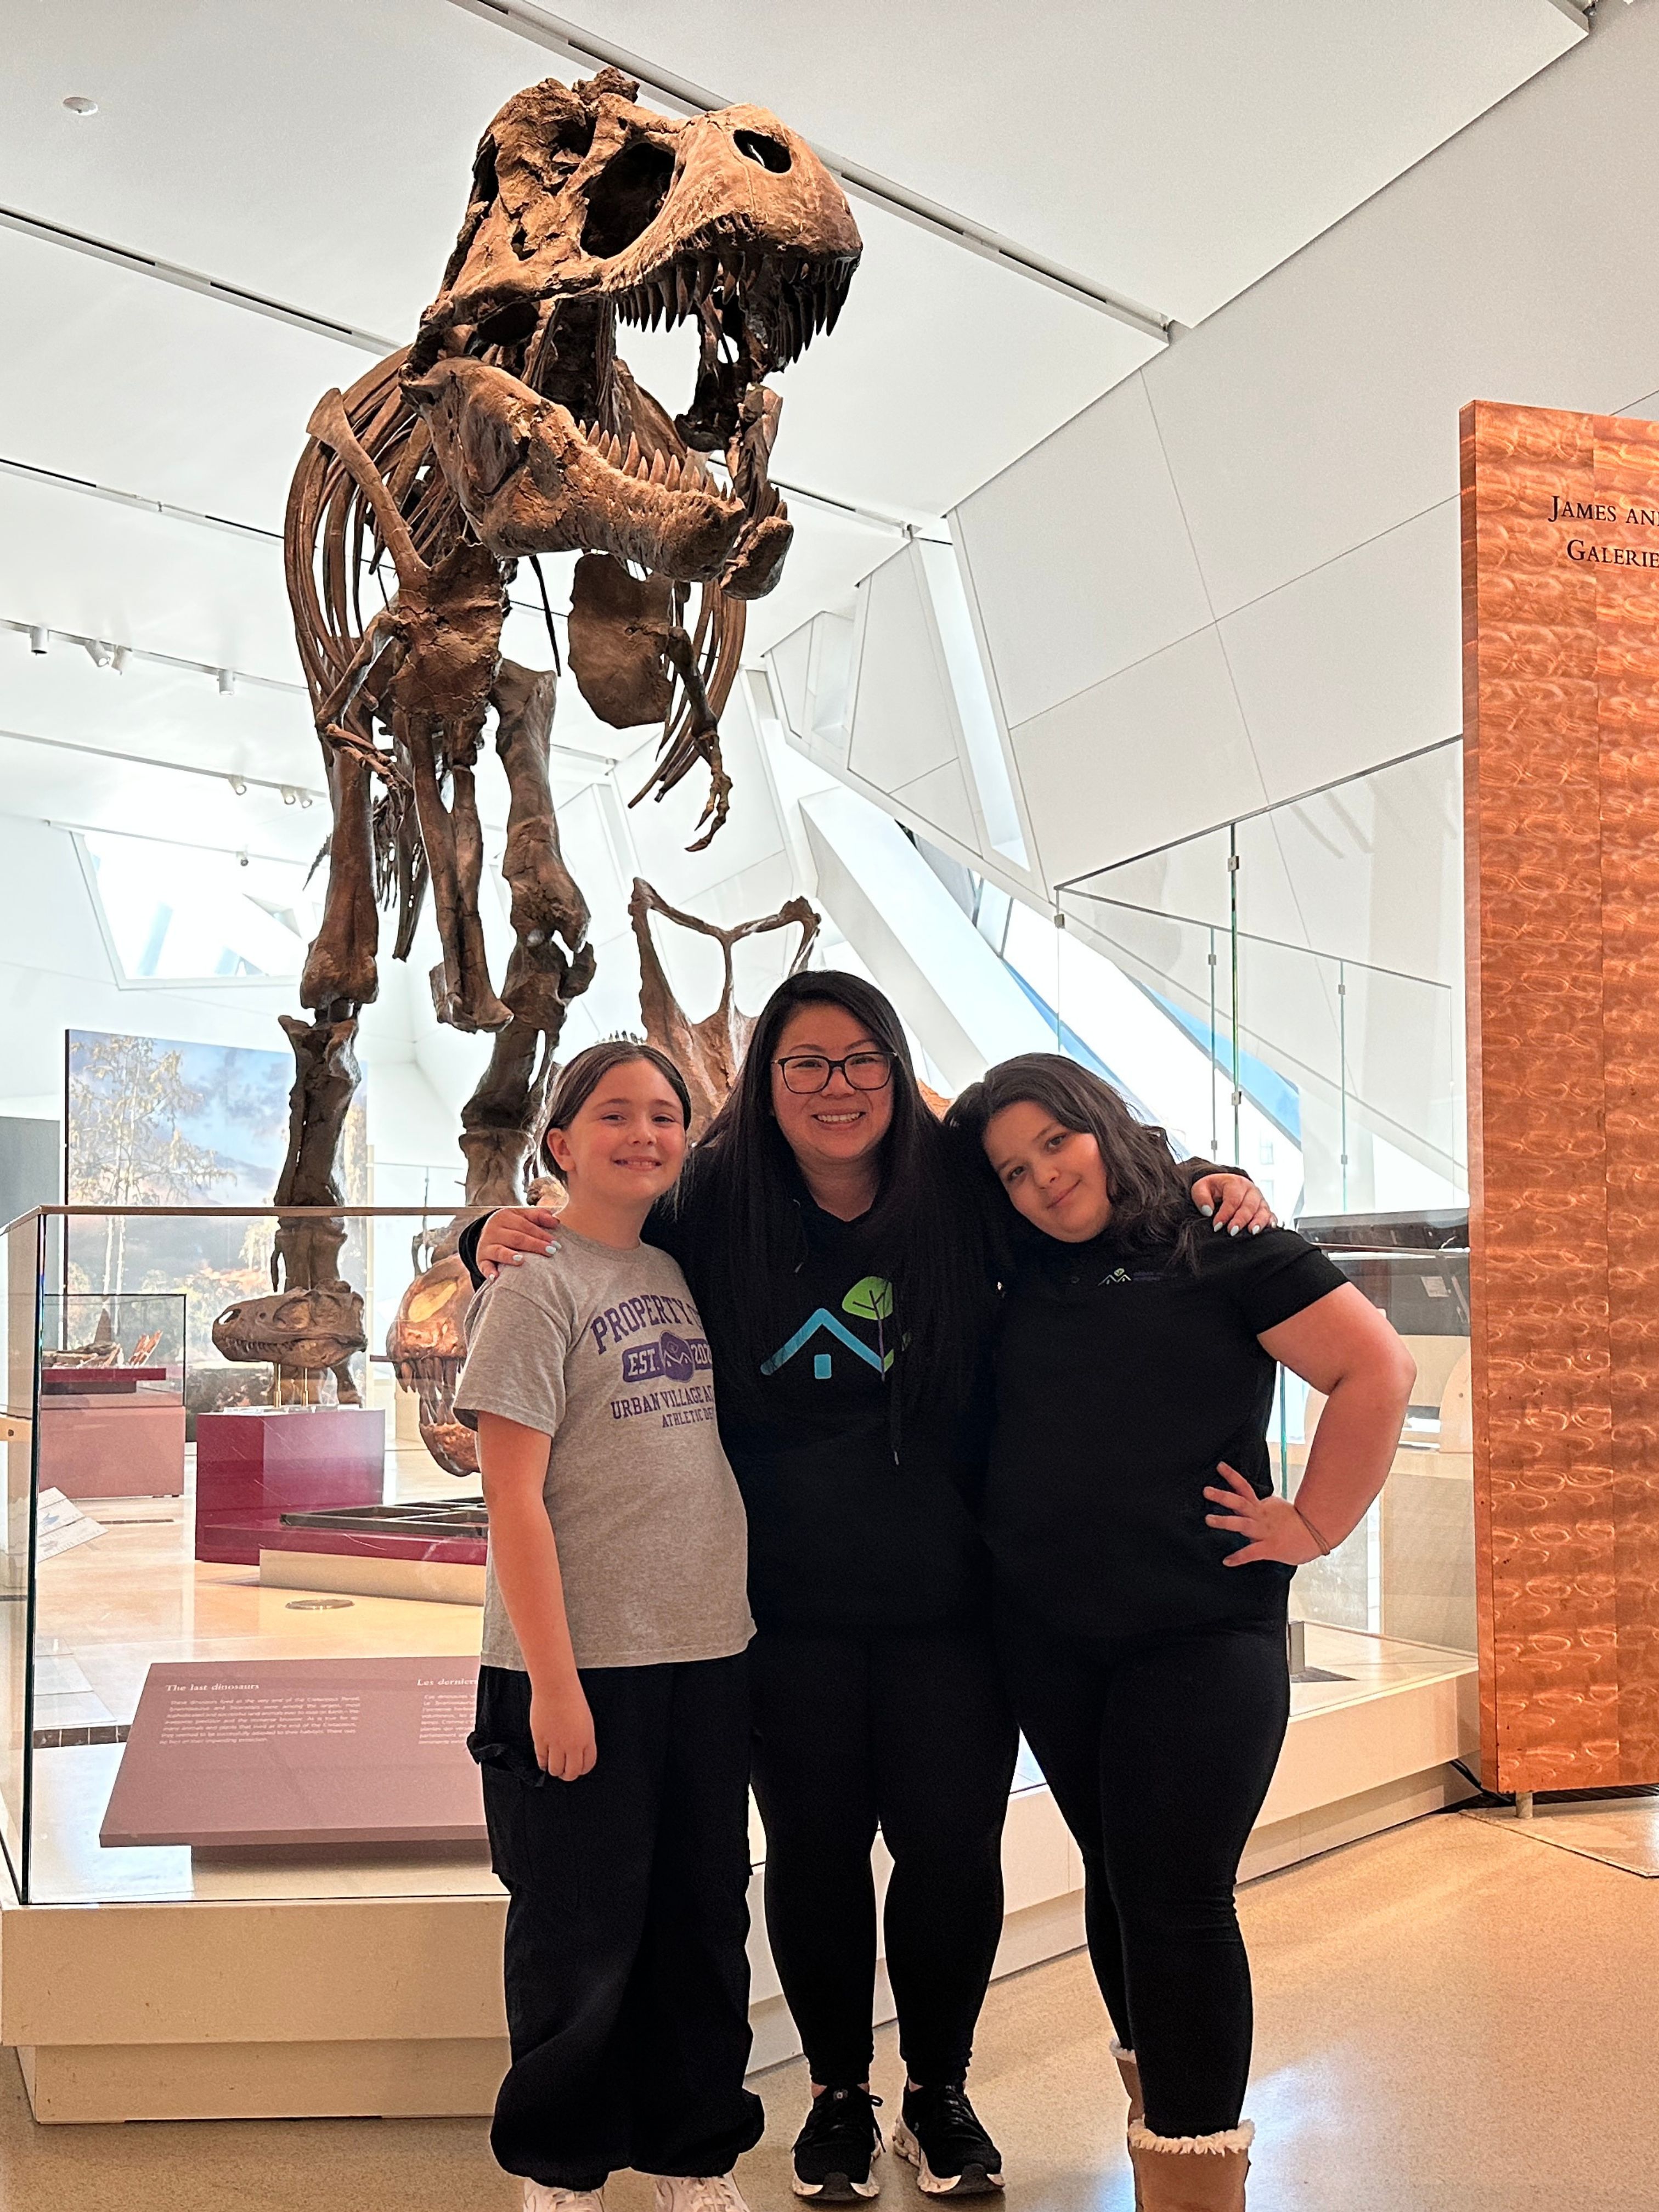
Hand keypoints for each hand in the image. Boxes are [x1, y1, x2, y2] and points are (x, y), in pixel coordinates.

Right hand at [477, 1207, 561, 1278]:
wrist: (486, 1234)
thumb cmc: (511, 1226)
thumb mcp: (521, 1216)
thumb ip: (538, 1216)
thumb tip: (556, 1222)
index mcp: (504, 1216)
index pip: (525, 1225)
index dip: (541, 1234)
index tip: (556, 1244)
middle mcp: (493, 1230)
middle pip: (516, 1238)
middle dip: (534, 1245)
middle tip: (551, 1252)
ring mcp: (486, 1245)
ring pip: (499, 1251)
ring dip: (509, 1256)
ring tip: (521, 1260)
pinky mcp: (481, 1259)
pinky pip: (484, 1266)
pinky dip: (489, 1272)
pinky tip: (496, 1278)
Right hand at [529, 1679, 596, 1780]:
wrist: (556, 1687)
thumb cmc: (571, 1698)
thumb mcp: (585, 1720)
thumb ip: (582, 1738)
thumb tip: (577, 1752)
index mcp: (587, 1739)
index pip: (587, 1765)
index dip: (582, 1769)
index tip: (578, 1769)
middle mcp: (572, 1745)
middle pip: (572, 1772)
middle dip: (568, 1774)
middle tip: (565, 1772)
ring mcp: (556, 1744)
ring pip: (556, 1770)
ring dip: (555, 1771)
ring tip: (554, 1767)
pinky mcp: (541, 1740)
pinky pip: (541, 1760)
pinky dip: (542, 1763)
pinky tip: (544, 1761)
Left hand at [1192, 1174, 1275, 1235]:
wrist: (1225, 1186)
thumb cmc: (1213, 1189)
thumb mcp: (1201, 1188)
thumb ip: (1201, 1197)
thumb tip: (1208, 1211)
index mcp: (1235, 1183)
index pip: (1232, 1199)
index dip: (1225, 1214)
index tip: (1216, 1226)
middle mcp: (1250, 1190)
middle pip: (1248, 1206)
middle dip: (1240, 1220)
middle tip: (1232, 1232)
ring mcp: (1259, 1199)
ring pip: (1262, 1210)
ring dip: (1258, 1222)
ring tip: (1251, 1232)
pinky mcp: (1264, 1208)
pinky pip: (1270, 1215)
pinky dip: (1270, 1221)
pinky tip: (1270, 1228)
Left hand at [1204, 1462, 1325, 1566]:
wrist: (1318, 1535)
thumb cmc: (1298, 1524)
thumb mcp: (1278, 1510)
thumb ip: (1263, 1508)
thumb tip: (1254, 1503)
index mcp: (1263, 1507)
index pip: (1244, 1488)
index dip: (1232, 1476)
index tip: (1220, 1466)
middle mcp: (1261, 1517)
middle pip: (1240, 1502)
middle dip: (1223, 1496)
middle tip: (1206, 1490)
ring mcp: (1264, 1531)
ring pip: (1242, 1523)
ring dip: (1225, 1521)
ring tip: (1209, 1519)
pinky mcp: (1270, 1547)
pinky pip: (1251, 1552)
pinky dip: (1238, 1557)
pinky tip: (1227, 1561)